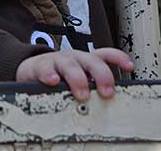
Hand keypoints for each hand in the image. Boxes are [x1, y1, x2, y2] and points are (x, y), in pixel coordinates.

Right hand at [15, 48, 133, 101]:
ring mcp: (57, 61)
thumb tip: (109, 106)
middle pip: (91, 60)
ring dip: (78, 79)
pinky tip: (53, 81)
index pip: (105, 55)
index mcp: (86, 61)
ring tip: (82, 93)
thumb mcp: (79, 80)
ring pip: (70, 65)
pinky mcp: (40, 66)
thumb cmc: (59, 76)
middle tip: (107, 92)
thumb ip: (93, 88)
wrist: (30, 70)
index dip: (119, 58)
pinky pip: (45, 69)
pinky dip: (49, 75)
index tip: (129, 67)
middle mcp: (74, 58)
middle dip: (102, 75)